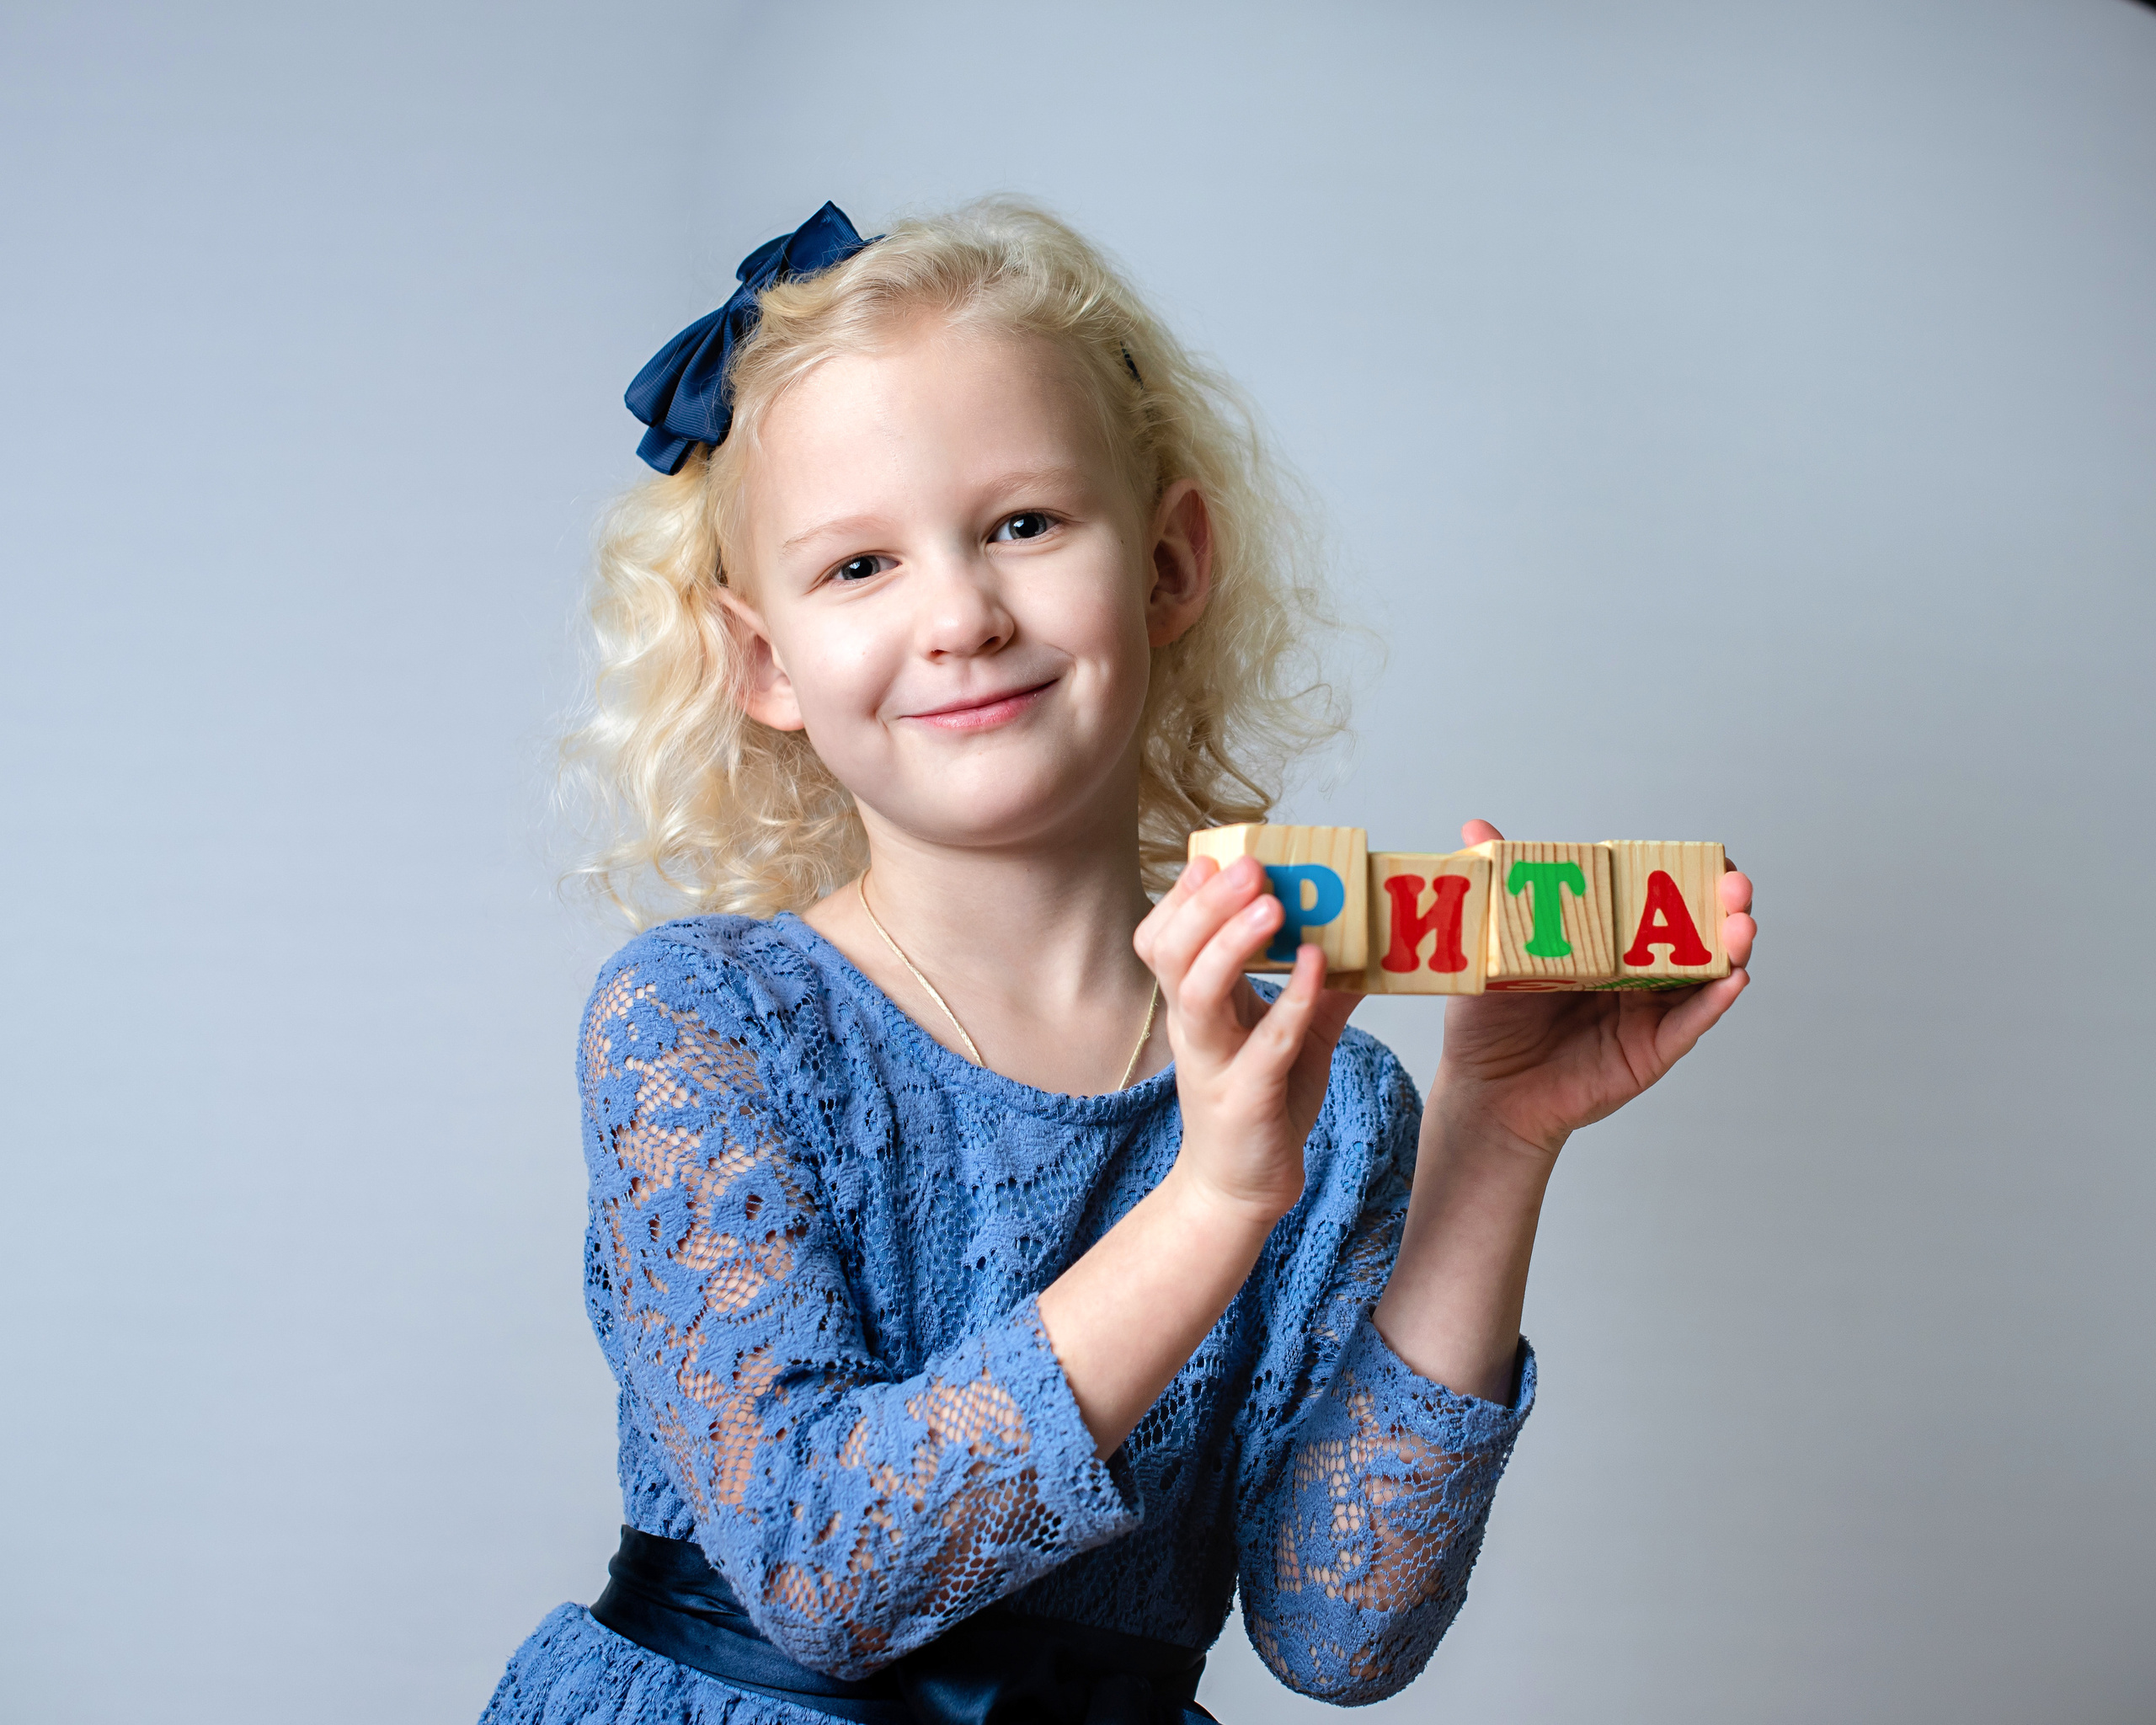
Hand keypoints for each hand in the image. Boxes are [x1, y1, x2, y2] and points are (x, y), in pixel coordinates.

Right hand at [1133, 855, 1360, 1219]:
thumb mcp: (1294, 1035)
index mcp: (1194, 1004)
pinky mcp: (1244, 1098)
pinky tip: (1320, 968)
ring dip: (1232, 944)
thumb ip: (1322, 988)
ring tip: (1272, 905)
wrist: (1240, 1189)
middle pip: (1172, 951)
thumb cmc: (1261, 1103)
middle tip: (1249, 866)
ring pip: (1197, 992)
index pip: (1164, 937)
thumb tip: (1367, 940)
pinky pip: (1263, 1045)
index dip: (1184, 896)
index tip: (1216, 856)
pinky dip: (1290, 1003)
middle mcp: (1192, 1027)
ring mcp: (1213, 1063)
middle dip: (1206, 904)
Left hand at [1435, 820, 1755, 1160]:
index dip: (1689, 878)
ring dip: (1732, 947)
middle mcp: (1636, 975)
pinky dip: (1714, 1002)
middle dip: (1724, 905)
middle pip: (1697, 933)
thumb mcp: (1490, 946)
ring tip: (1740, 925)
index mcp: (1606, 943)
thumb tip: (1476, 824)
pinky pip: (1690, 1024)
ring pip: (1706, 976)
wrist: (1482, 1092)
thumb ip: (1499, 889)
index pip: (1658, 902)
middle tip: (1733, 887)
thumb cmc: (1487, 1023)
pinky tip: (1733, 979)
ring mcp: (1649, 1013)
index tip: (1707, 856)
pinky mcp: (1651, 1051)